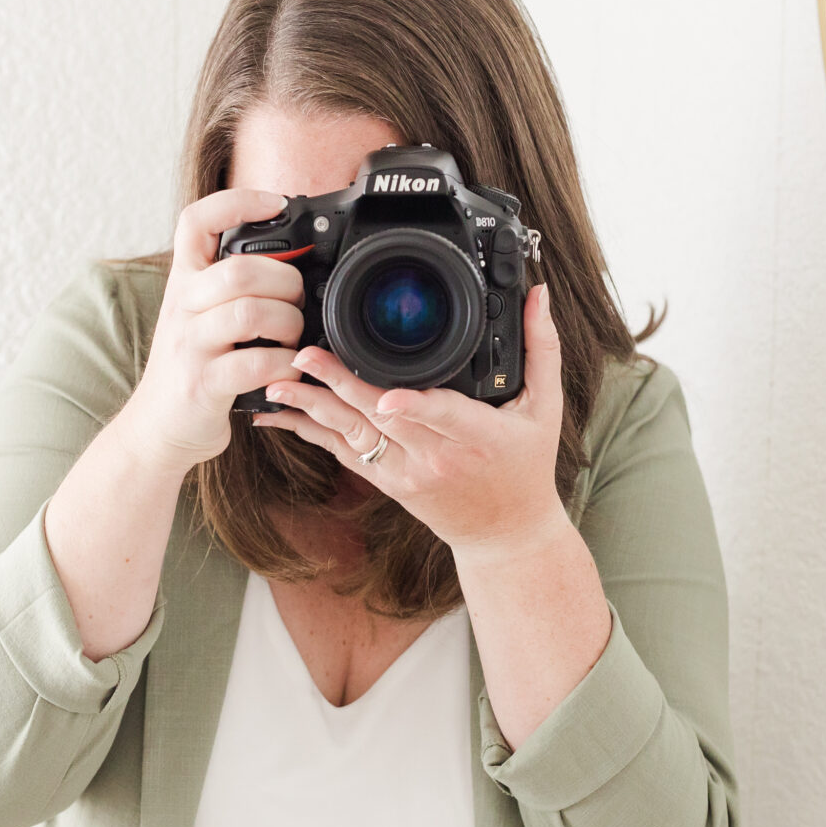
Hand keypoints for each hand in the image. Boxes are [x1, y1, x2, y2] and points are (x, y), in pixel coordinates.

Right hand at [114, 188, 307, 471]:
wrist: (157, 430)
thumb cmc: (192, 369)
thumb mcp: (198, 316)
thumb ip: (231, 287)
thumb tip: (293, 262)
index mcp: (183, 282)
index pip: (196, 221)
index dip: (238, 202)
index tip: (276, 203)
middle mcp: (181, 307)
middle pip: (239, 269)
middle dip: (286, 282)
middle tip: (297, 303)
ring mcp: (190, 346)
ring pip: (252, 313)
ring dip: (289, 325)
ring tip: (292, 339)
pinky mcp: (203, 384)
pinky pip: (256, 364)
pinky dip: (285, 367)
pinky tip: (287, 372)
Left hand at [254, 283, 568, 557]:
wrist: (505, 534)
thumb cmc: (526, 467)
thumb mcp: (546, 408)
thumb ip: (540, 347)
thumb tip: (538, 293)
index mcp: (477, 436)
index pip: (442, 415)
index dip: (412, 406)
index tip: (386, 396)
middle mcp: (436, 457)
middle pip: (381, 417)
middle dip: (340, 384)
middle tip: (306, 355)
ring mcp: (406, 472)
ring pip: (353, 436)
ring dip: (313, 408)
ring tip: (279, 384)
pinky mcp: (387, 482)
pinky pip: (343, 454)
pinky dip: (310, 432)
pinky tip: (280, 415)